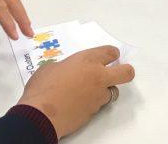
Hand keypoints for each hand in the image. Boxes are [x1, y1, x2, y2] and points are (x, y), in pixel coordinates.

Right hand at [18, 45, 134, 137]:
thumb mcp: (51, 68)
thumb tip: (66, 70)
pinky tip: (79, 103)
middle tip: (119, 72)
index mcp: (87, 60)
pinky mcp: (94, 112)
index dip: (112, 54)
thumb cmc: (42, 87)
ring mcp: (98, 96)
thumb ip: (65, 66)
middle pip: (125, 72)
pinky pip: (98, 105)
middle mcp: (98, 76)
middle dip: (126, 71)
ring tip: (89, 91)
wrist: (41, 115)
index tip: (111, 56)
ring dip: (105, 90)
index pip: (110, 52)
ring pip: (113, 92)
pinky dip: (92, 103)